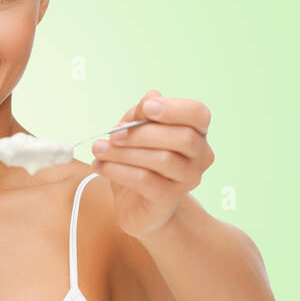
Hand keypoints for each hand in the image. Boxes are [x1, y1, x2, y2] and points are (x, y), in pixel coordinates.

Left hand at [90, 90, 213, 239]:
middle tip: (112, 134)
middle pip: (182, 138)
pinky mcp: (169, 199)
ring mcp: (188, 179)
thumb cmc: (139, 161)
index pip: (198, 114)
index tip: (145, 108)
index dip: (173, 109)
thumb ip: (141, 115)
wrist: (137, 203)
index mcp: (196, 131)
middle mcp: (200, 155)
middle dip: (142, 133)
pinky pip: (145, 180)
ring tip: (99, 150)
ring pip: (162, 160)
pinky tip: (100, 166)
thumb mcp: (135, 132)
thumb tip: (151, 97)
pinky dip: (118, 170)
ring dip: (124, 152)